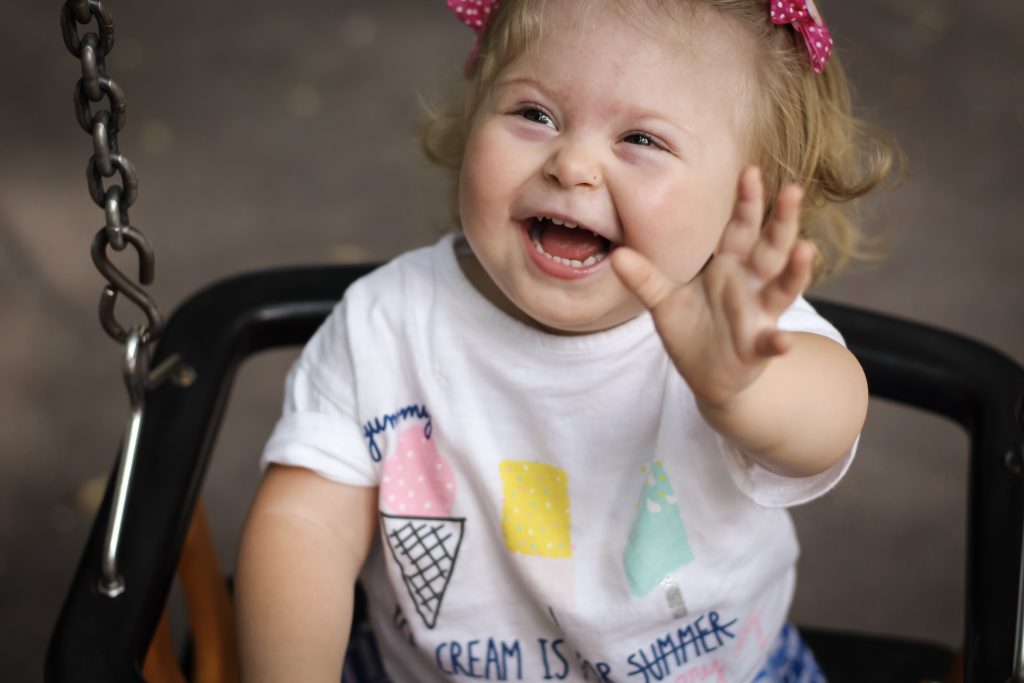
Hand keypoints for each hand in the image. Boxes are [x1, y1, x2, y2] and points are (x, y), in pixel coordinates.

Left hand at [611, 166, 814, 408]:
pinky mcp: (757, 348)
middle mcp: (751, 285)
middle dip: (782, 222)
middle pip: (771, 248)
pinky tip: (783, 341)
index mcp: (730, 266)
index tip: (750, 171)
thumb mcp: (663, 302)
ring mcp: (759, 315)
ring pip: (782, 288)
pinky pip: (770, 343)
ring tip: (805, 250)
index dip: (747, 202)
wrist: (707, 376)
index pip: (741, 228)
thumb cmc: (692, 329)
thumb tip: (616, 254)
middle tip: (793, 191)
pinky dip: (778, 342)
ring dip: (795, 271)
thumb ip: (644, 278)